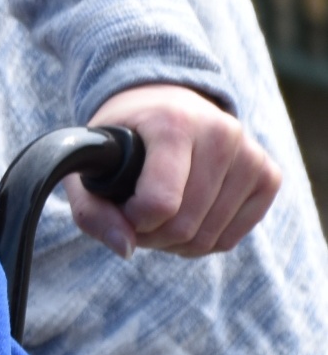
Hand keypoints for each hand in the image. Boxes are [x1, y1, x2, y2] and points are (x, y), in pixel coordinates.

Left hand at [64, 84, 281, 258]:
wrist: (162, 104)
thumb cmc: (120, 140)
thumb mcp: (87, 166)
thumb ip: (92, 213)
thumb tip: (126, 250)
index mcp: (173, 122)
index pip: (160, 203)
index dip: (133, 219)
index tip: (123, 205)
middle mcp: (220, 132)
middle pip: (184, 226)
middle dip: (151, 235)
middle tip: (136, 216)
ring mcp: (250, 153)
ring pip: (208, 238)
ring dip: (175, 242)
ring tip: (159, 214)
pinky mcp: (268, 175)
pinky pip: (230, 239)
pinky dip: (202, 240)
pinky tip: (187, 214)